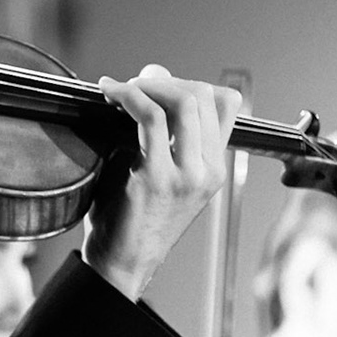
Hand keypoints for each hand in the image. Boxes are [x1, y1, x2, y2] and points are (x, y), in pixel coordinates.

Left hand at [83, 67, 245, 298]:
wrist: (121, 262)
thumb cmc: (133, 215)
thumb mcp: (159, 168)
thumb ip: (163, 126)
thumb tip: (154, 74)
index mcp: (214, 168)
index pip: (226, 103)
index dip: (191, 82)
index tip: (158, 87)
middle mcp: (208, 170)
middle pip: (204, 95)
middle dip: (164, 80)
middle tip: (133, 86)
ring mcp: (187, 175)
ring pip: (183, 101)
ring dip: (146, 84)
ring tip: (120, 89)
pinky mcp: (157, 177)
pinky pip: (150, 118)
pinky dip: (128, 97)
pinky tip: (110, 95)